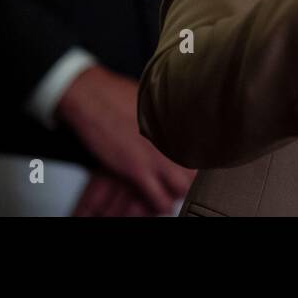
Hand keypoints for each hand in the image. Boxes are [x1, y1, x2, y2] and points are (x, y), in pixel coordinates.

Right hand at [56, 65, 195, 214]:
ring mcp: (158, 157)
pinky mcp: (137, 170)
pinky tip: (153, 201)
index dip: (197, 163)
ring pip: (182, 189)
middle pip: (196, 172)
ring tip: (166, 191)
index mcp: (182, 123)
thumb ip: (169, 114)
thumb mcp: (154, 99)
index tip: (190, 166)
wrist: (93, 96)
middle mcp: (175, 141)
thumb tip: (178, 121)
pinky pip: (158, 199)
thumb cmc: (119, 93)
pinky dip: (158, 204)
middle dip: (188, 179)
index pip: (204, 151)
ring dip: (175, 193)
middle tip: (178, 181)